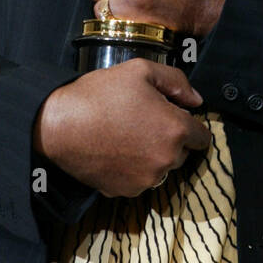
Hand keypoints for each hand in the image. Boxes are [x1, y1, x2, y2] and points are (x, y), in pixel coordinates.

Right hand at [32, 58, 211, 196]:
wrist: (59, 125)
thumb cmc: (100, 95)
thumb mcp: (141, 71)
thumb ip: (177, 82)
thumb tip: (196, 100)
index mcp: (176, 130)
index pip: (203, 137)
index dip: (189, 124)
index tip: (173, 116)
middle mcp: (166, 160)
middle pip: (183, 153)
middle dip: (171, 139)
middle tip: (144, 121)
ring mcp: (146, 179)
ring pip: (161, 167)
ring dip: (153, 155)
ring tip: (127, 134)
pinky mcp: (126, 191)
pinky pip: (140, 179)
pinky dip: (133, 168)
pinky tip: (116, 149)